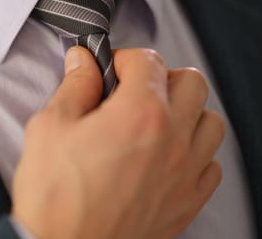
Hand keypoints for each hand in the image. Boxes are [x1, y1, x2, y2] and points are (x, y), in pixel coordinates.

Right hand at [11, 47, 223, 238]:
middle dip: (162, 77)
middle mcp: (172, 140)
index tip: (110, 70)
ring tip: (157, 121)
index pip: (149, 61)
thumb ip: (74, 86)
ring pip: (210, 122)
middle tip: (135, 90)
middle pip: (192, 83)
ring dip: (186, 113)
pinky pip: (211, 166)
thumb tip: (82, 62)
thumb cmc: (55, 196)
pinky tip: (168, 157)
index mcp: (139, 114)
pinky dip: (195, 154)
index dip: (124, 58)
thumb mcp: (50, 127)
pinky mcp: (186, 203)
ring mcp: (185, 174)